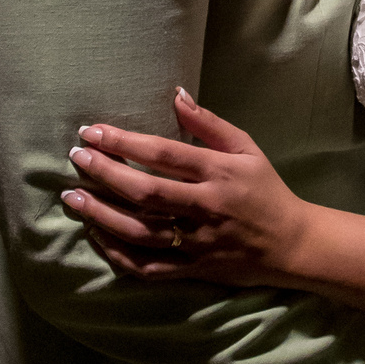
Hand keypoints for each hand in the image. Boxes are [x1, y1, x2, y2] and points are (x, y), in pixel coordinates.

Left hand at [60, 91, 312, 285]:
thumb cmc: (266, 190)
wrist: (292, 245)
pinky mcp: (192, 269)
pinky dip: (118, 255)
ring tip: (73, 199)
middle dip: (105, 174)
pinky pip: (148, 267)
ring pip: (141, 232)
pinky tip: (96, 236)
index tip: (92, 132)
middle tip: (76, 159)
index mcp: (218, 172)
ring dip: (102, 215)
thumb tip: (176, 94)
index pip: (163, 154)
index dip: (124, 142)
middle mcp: (205, 206)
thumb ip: (209, 123)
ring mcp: (197, 242)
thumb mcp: (246, 148)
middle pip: (146, 192)